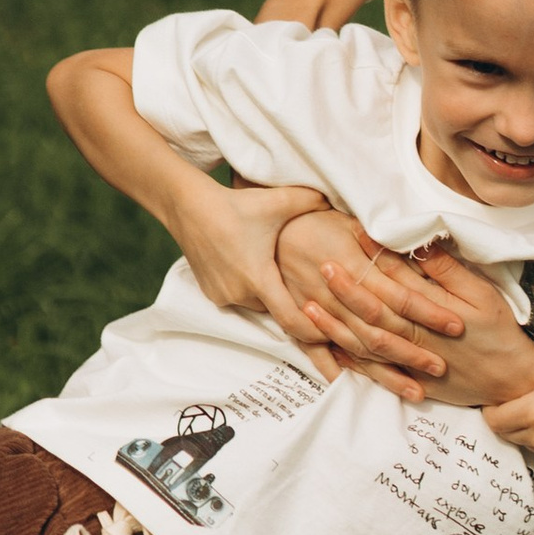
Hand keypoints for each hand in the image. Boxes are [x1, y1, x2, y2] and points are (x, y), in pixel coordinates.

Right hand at [172, 175, 346, 375]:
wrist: (189, 206)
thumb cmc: (237, 204)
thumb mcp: (280, 201)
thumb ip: (315, 203)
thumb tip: (345, 204)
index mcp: (260, 278)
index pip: (292, 320)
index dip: (314, 331)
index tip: (332, 333)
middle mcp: (240, 293)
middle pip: (278, 309)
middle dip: (294, 302)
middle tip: (313, 294)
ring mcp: (223, 295)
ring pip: (259, 303)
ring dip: (271, 292)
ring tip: (275, 269)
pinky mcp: (212, 293)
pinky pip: (240, 298)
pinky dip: (250, 288)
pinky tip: (251, 263)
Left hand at [314, 236, 533, 412]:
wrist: (509, 380)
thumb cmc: (498, 332)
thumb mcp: (482, 296)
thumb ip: (448, 272)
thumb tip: (421, 243)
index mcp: (432, 312)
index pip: (395, 279)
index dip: (372, 256)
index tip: (353, 233)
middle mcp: (414, 337)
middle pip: (372, 310)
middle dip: (345, 288)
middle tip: (322, 264)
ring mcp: (407, 361)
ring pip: (363, 341)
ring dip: (335, 323)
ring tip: (309, 304)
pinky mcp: (407, 378)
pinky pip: (369, 370)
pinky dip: (346, 359)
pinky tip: (326, 345)